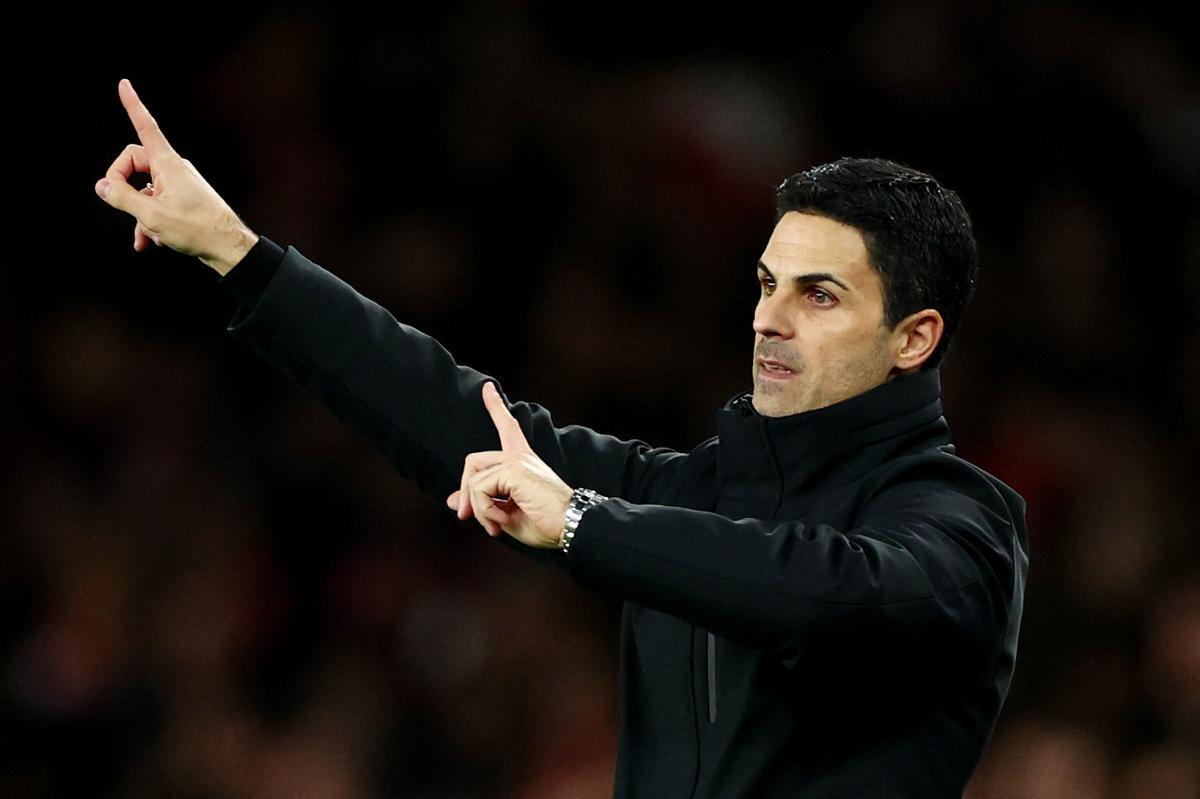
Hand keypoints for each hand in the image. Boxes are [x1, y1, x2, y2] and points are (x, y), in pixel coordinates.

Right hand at [94, 78, 257, 274]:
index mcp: (168, 164)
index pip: (146, 126)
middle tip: (120, 204)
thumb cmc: (197, 228)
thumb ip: (121, 197)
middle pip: (135, 163)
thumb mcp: (151, 215)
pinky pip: (158, 204)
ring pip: (145, 190)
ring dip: (139, 214)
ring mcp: (180, 185)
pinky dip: (150, 223)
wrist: (228, 248)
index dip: (133, 105)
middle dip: (123, 186)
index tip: (124, 84)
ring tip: (146, 235)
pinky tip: (151, 242)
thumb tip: (102, 185)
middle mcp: (174, 169)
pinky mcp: (184, 201)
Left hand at [445, 382, 573, 547]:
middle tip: (466, 516)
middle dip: (465, 491)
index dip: (496, 406)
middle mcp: (520, 456)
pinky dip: (484, 510)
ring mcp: (517, 461)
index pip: (507, 427)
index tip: (487, 387)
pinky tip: (501, 521)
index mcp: (522, 462)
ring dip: (478, 509)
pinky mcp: (514, 470)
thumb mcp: (505, 514)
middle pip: (473, 461)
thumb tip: (452, 500)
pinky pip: (479, 489)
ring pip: (473, 480)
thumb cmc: (546, 523)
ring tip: (495, 525)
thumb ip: (481, 503)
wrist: (572, 525)